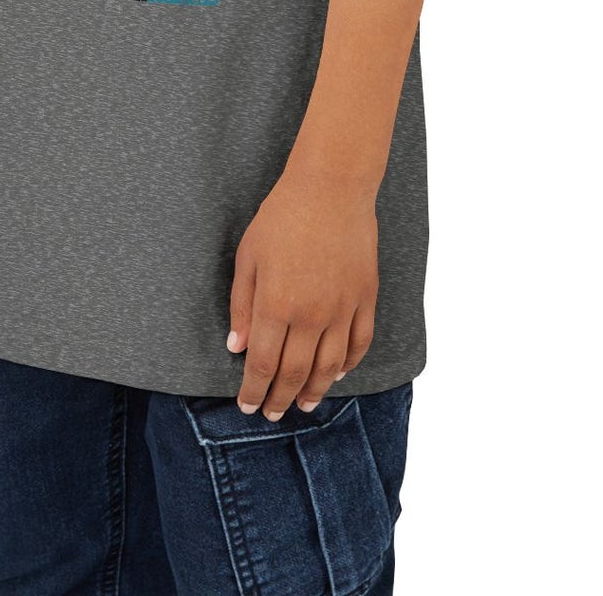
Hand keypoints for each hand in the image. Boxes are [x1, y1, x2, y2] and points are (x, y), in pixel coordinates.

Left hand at [226, 167, 378, 419]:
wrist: (331, 188)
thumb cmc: (282, 216)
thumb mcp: (249, 257)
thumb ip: (242, 305)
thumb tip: (237, 347)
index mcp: (276, 304)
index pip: (263, 365)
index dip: (254, 391)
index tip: (248, 405)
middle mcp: (311, 314)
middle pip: (295, 373)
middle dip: (280, 399)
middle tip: (272, 414)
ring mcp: (342, 308)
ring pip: (329, 366)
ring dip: (314, 391)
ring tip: (304, 405)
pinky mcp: (365, 298)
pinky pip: (359, 343)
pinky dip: (348, 365)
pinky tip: (337, 374)